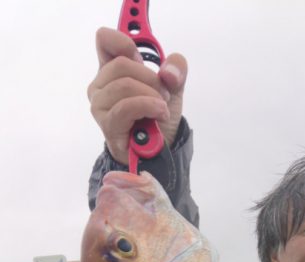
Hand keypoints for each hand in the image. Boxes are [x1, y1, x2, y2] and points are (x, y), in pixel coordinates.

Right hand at [88, 27, 187, 165]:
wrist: (162, 149)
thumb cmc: (158, 116)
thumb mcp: (173, 86)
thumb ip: (176, 69)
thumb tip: (168, 72)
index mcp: (111, 70)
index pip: (104, 40)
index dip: (124, 42)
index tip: (140, 57)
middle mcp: (100, 86)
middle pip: (121, 64)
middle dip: (150, 79)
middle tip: (163, 95)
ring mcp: (100, 106)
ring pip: (125, 85)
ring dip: (151, 96)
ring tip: (161, 108)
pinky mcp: (107, 124)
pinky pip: (126, 107)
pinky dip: (148, 107)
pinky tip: (158, 114)